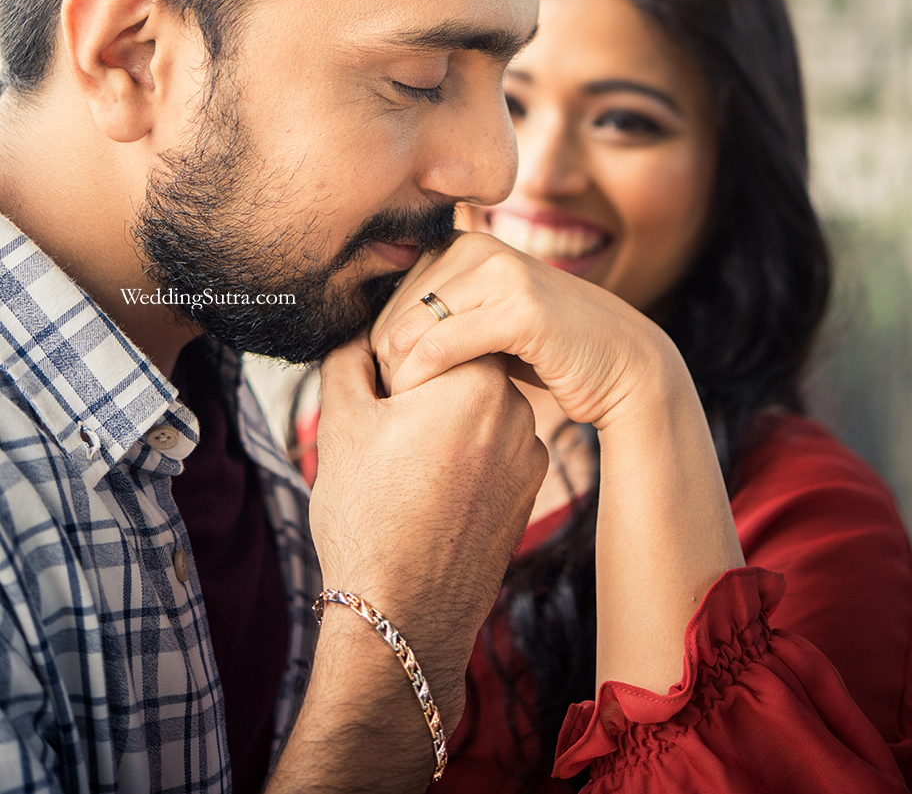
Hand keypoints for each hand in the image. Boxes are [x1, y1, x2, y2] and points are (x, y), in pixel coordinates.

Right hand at [306, 332, 547, 727]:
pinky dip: (464, 462)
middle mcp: (518, 410)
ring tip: (407, 473)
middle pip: (459, 373)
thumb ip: (351, 359)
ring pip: (475, 415)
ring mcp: (528, 454)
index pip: (438, 336)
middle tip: (387, 440)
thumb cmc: (369, 514)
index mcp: (478, 378)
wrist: (402, 615)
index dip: (396, 364)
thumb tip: (362, 338)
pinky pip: (491, 453)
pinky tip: (431, 497)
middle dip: (421, 394)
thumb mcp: (342, 422)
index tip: (378, 404)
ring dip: (443, 427)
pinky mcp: (530, 491)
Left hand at [371, 231, 680, 429]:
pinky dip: (423, 380)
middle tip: (401, 406)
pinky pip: (440, 345)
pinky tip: (428, 406)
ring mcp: (501, 273)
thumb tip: (372, 336)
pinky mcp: (519, 307)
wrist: (622, 366)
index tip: (392, 385)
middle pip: (392, 312)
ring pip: (409, 328)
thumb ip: (440, 316)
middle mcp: (478, 246)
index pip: (388, 295)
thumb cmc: (547, 352)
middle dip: (388, 364)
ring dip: (401, 377)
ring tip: (414, 410)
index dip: (382, 344)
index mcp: (464, 243)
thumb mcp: (485, 323)